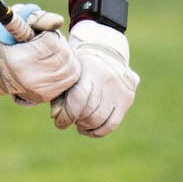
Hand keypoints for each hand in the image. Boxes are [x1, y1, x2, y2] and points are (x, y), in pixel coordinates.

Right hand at [0, 5, 80, 103]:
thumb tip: (58, 20)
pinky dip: (70, 68)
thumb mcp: (16, 28)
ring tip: (58, 52)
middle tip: (53, 42)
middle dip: (62, 44)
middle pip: (63, 55)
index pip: (51, 42)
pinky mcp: (48, 95)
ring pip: (70, 67)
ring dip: (68, 56)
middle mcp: (31, 77)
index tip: (45, 34)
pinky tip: (61, 63)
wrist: (1, 73)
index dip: (51, 34)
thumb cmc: (10, 46)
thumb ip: (36, 19)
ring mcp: (40, 89)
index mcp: (20, 58)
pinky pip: (71, 79)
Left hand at [50, 20, 139, 136]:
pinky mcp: (127, 99)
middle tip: (68, 121)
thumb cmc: (80, 64)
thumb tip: (55, 115)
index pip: (78, 99)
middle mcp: (106, 81)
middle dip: (76, 121)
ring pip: (101, 120)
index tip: (58, 121)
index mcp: (89, 71)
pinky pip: (113, 123)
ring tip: (78, 124)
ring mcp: (119, 90)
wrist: (106, 49)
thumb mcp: (70, 70)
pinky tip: (89, 130)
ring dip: (86, 127)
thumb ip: (62, 90)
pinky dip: (99, 131)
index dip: (67, 115)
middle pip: (89, 112)